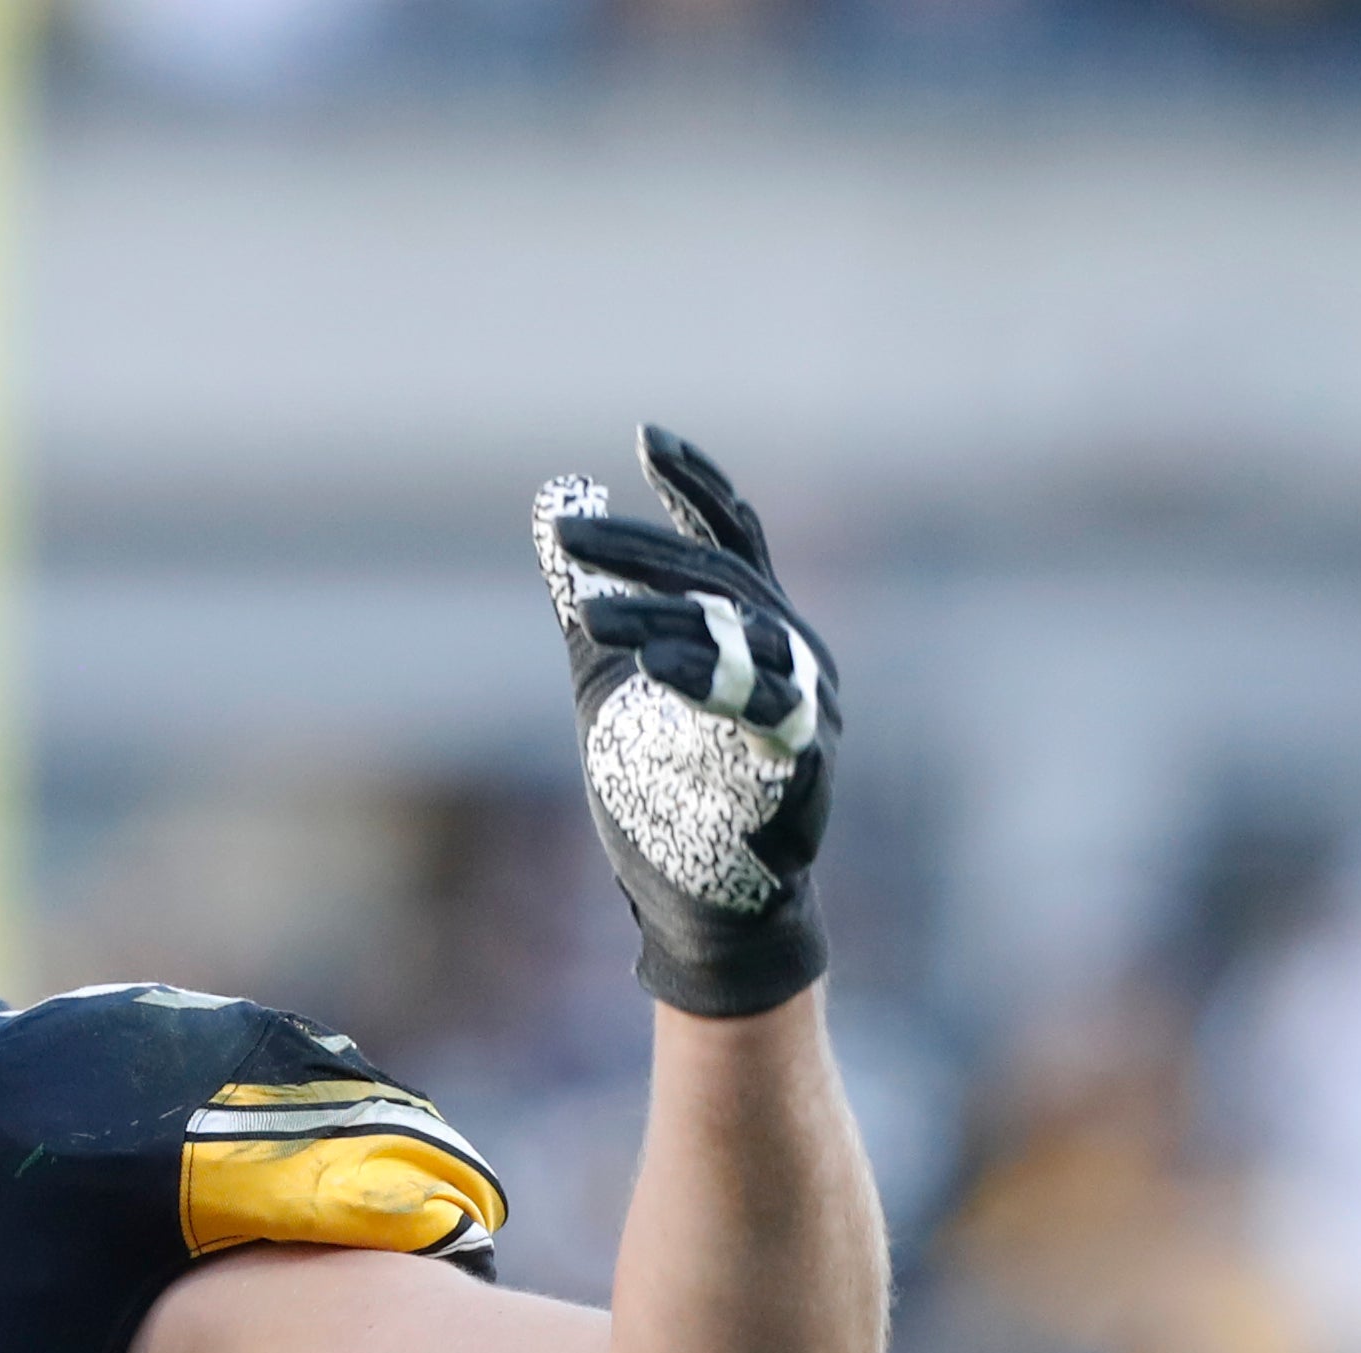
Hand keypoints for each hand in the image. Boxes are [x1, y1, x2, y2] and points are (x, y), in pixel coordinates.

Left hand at [532, 428, 836, 1017]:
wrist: (709, 905)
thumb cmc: (668, 790)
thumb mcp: (611, 682)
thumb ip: (592, 598)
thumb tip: (555, 506)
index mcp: (758, 631)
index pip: (732, 538)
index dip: (697, 486)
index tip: (647, 439)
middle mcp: (794, 656)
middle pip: (720, 580)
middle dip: (644, 552)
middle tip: (572, 533)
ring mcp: (805, 709)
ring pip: (740, 640)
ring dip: (661, 620)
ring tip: (588, 613)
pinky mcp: (799, 767)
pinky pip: (762, 713)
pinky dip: (709, 683)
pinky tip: (655, 666)